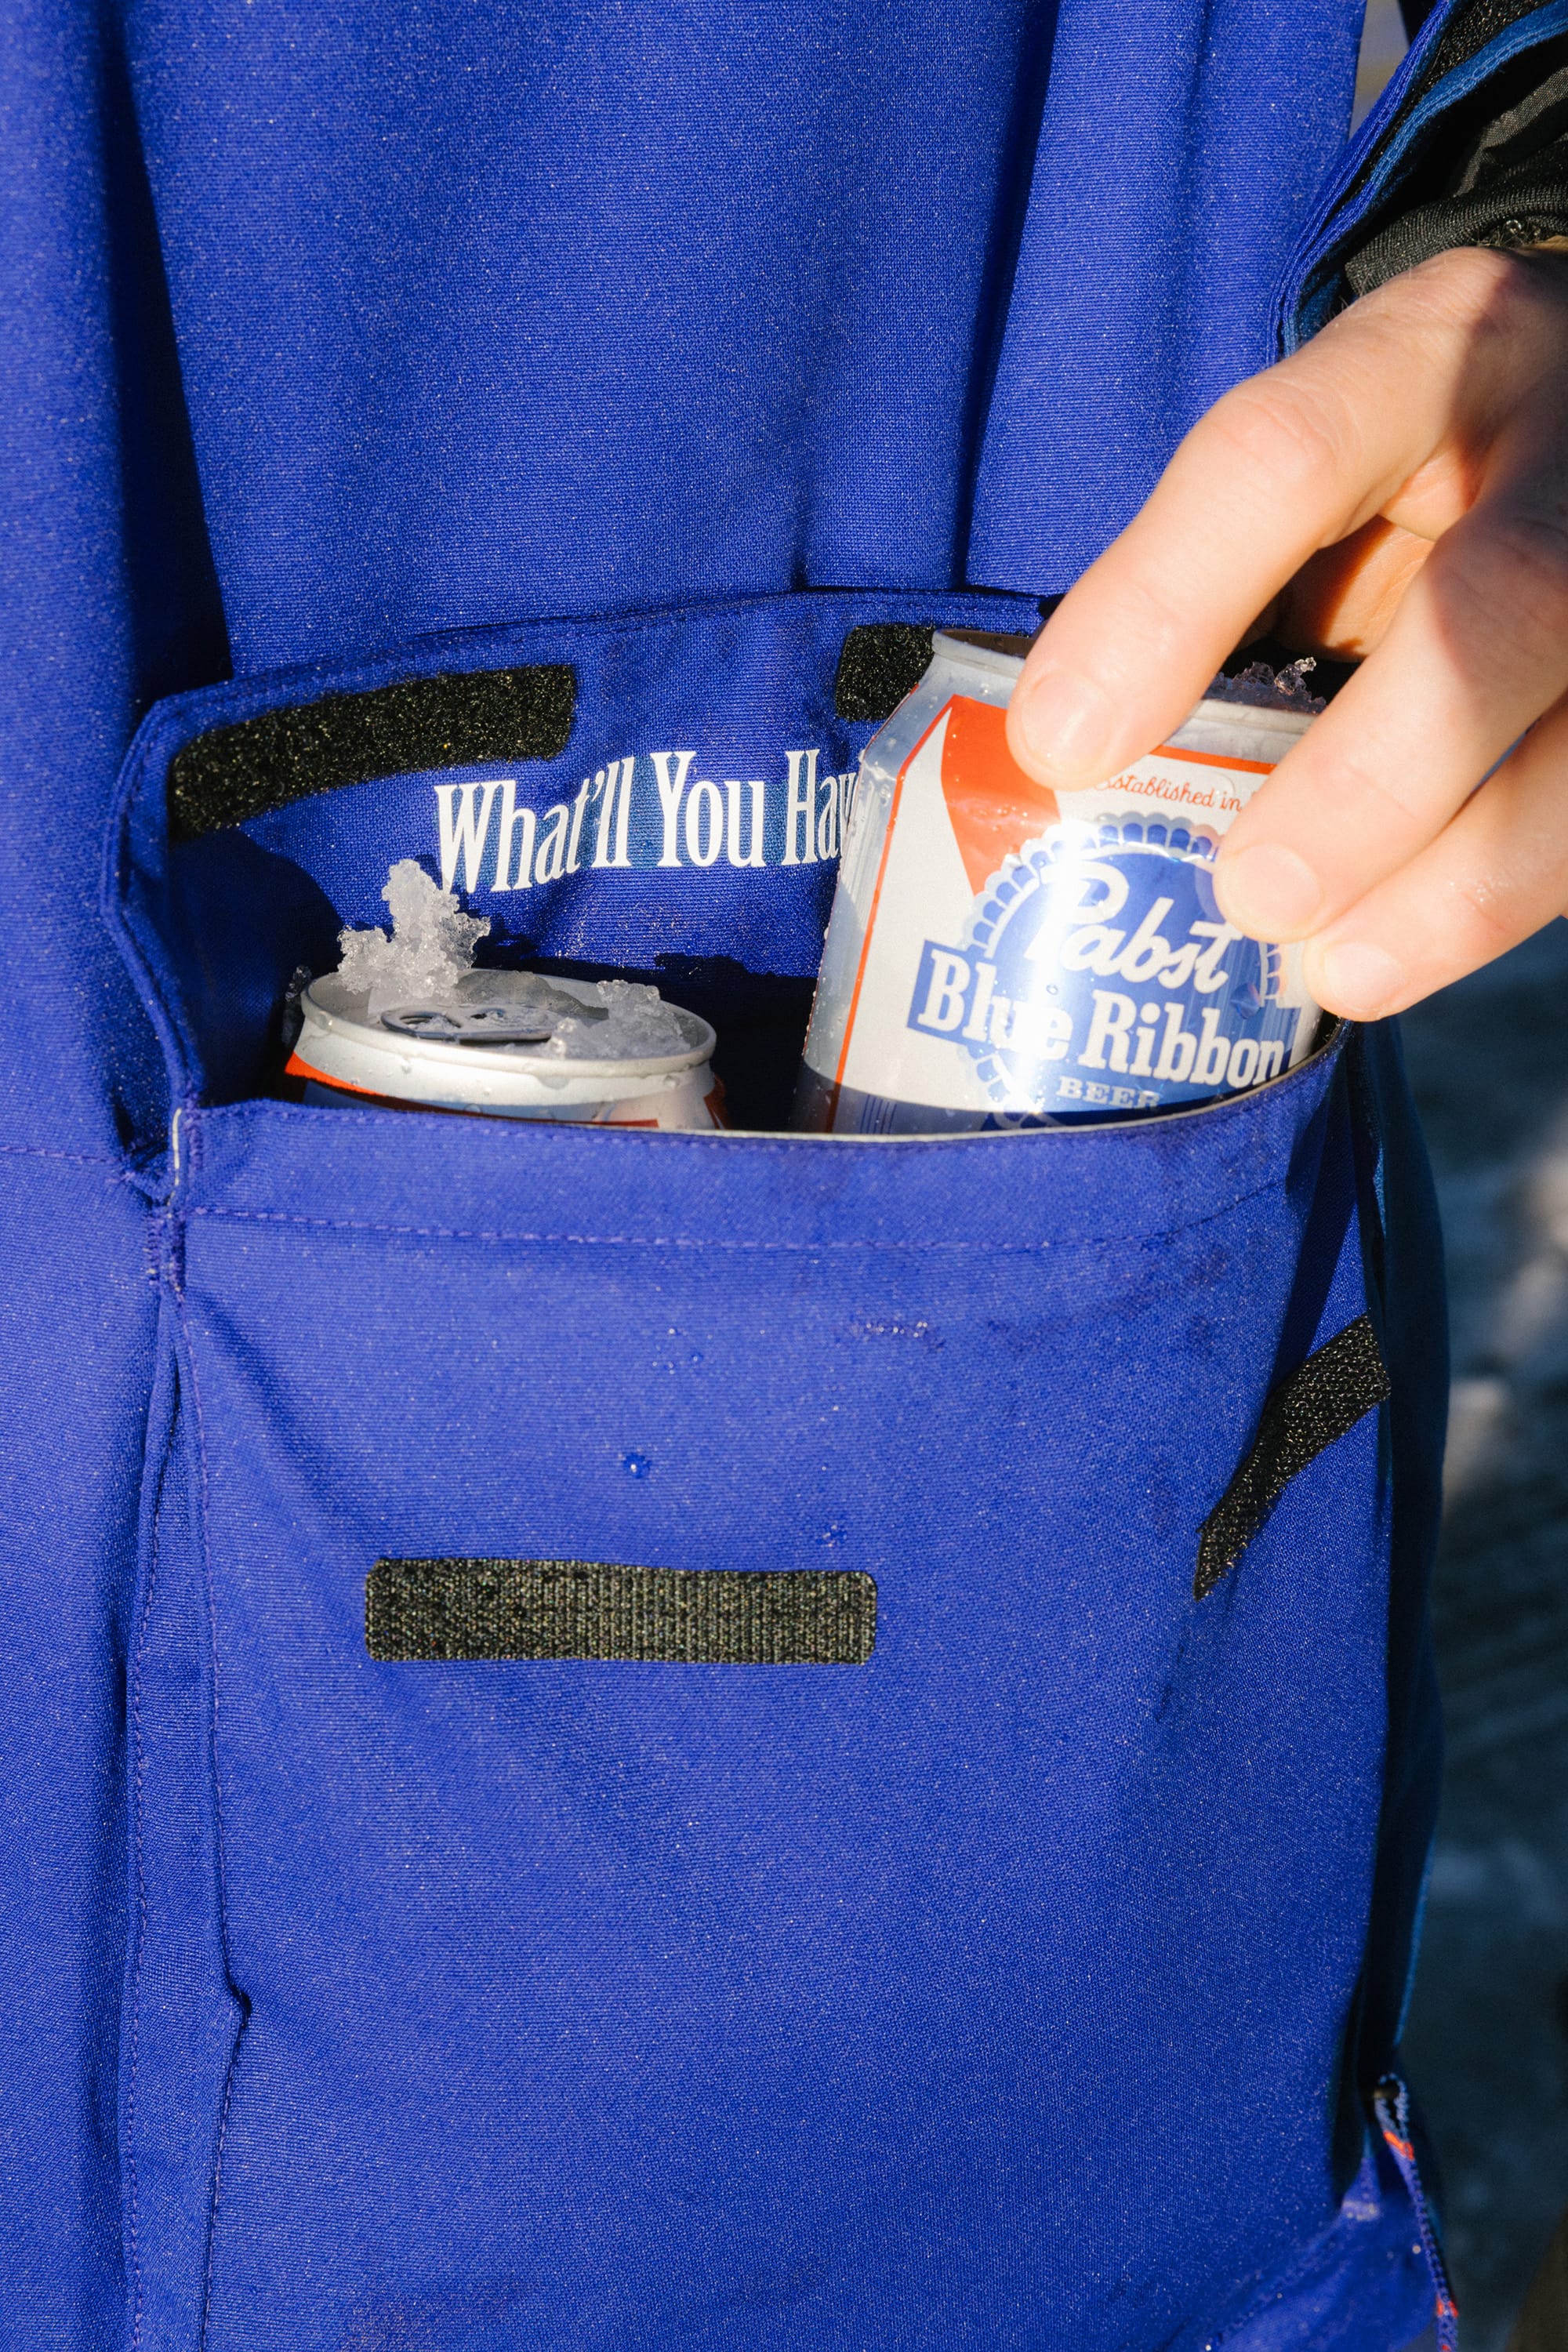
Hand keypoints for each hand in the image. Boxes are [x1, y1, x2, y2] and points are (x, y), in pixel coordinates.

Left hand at [1004, 244, 1567, 1018]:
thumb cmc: (1419, 480)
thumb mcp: (1329, 476)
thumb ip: (1225, 587)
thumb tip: (1080, 769)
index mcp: (1426, 358)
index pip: (1284, 456)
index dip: (1165, 605)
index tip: (1062, 747)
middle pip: (1496, 607)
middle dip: (1366, 781)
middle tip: (1255, 896)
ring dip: (1467, 880)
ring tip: (1340, 970)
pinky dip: (1512, 894)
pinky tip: (1413, 949)